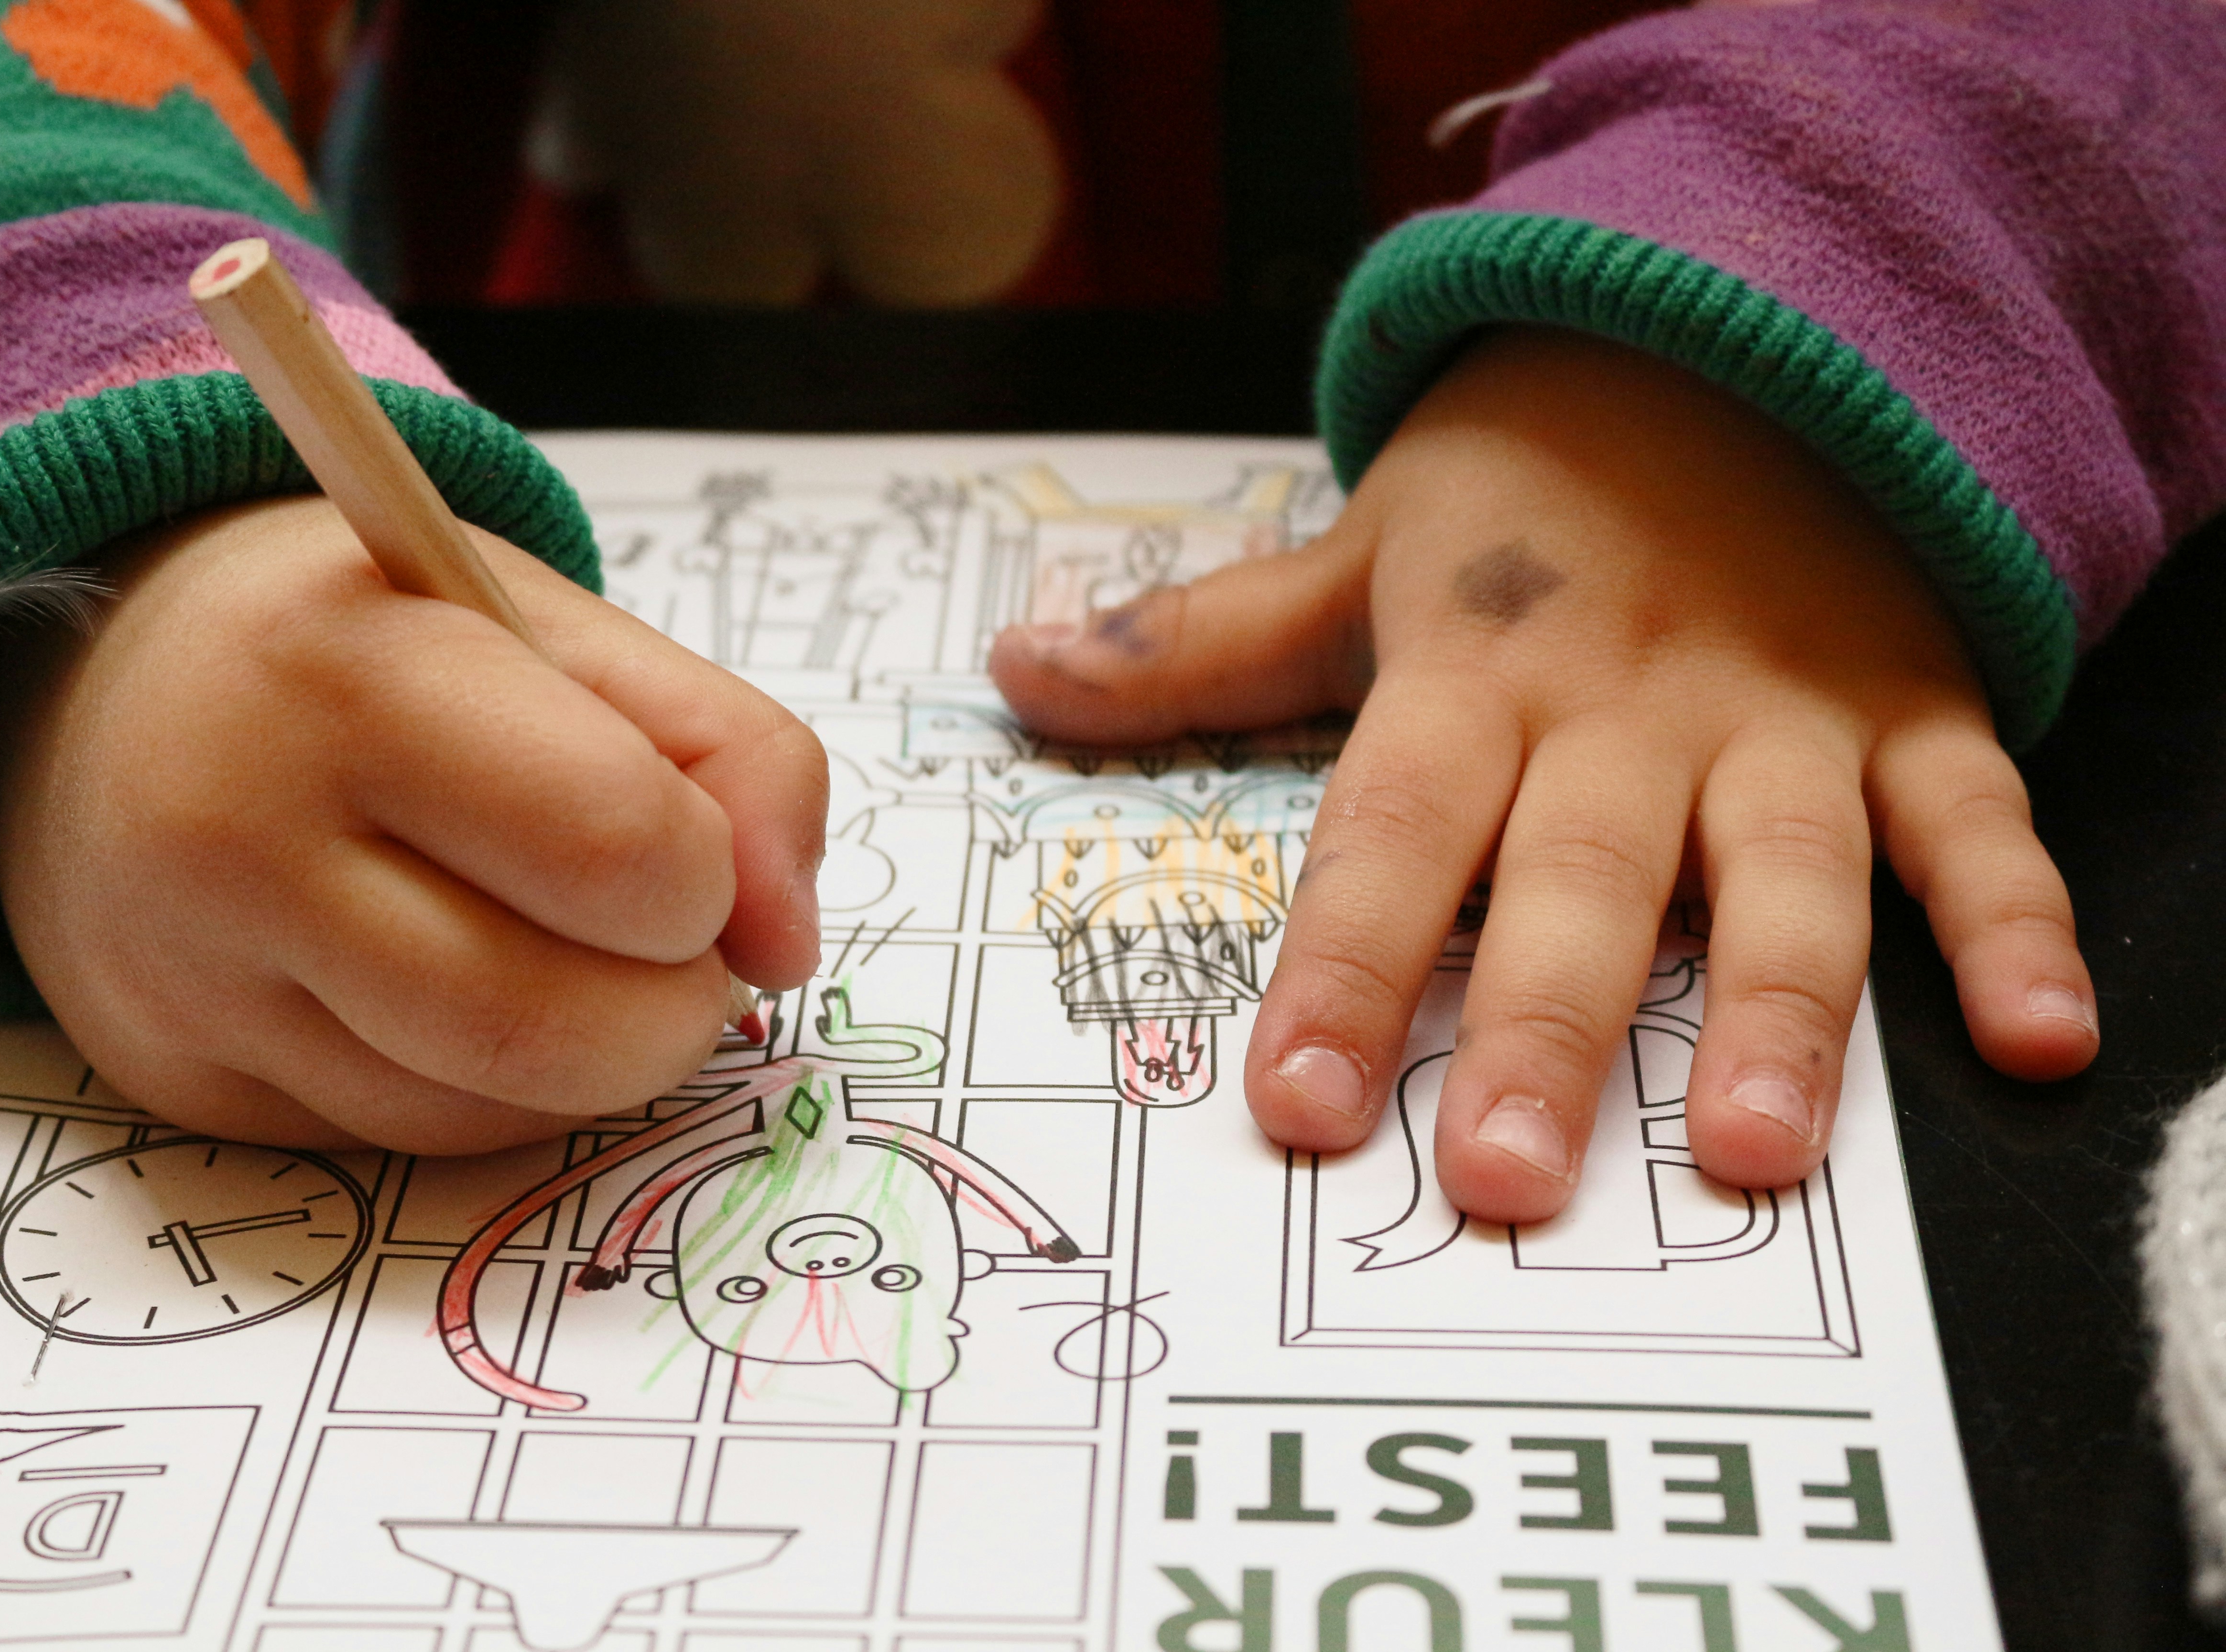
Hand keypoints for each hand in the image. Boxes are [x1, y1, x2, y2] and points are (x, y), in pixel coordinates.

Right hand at [0, 495, 826, 1152]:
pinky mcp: (182, 1078)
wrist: (108, 688)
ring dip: (589, 1061)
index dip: (707, 875)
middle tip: (673, 951)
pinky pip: (404, 1140)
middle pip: (554, 1025)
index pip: (615, 845)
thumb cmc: (376, 648)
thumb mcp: (563, 629)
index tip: (694, 855)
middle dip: (674, 1011)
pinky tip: (464, 997)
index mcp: (352, 678)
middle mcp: (239, 838)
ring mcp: (194, 979)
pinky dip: (490, 1092)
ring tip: (569, 957)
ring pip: (488, 1110)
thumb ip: (732, 754)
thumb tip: (788, 943)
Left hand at [991, 326, 2095, 1222]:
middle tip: (1505, 1183)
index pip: (1395, 834)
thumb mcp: (1357, 547)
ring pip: (1783, 871)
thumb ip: (1200, 639)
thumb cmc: (1524, 490)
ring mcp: (1780, 717)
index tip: (1296, 1107)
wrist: (1727, 341)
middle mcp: (1627, 709)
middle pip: (1580, 882)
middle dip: (1547, 1033)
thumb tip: (1016, 669)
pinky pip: (1977, 820)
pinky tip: (2044, 1039)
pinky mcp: (1908, 714)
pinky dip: (2017, 922)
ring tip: (1758, 1157)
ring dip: (1779, 1013)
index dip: (1345, 968)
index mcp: (1477, 673)